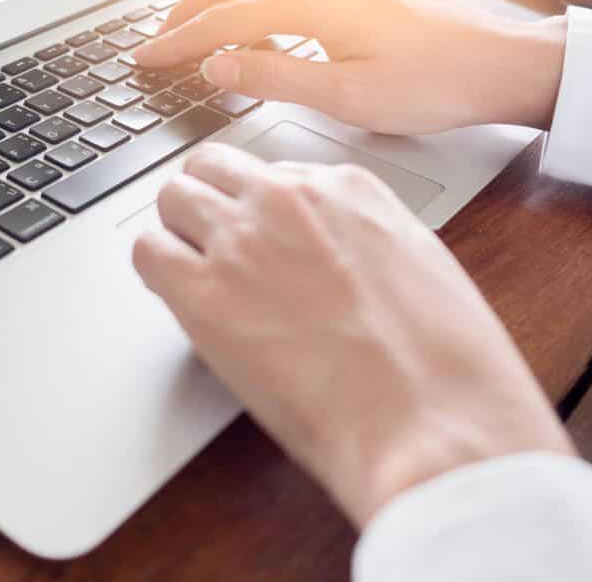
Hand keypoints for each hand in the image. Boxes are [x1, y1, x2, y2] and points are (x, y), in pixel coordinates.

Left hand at [133, 144, 574, 527]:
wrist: (431, 422)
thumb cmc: (443, 363)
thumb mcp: (420, 265)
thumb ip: (363, 239)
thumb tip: (329, 249)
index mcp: (347, 188)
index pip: (272, 173)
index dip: (260, 210)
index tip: (259, 235)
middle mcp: (288, 200)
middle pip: (213, 168)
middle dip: (210, 202)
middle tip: (213, 244)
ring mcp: (243, 241)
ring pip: (174, 198)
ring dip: (179, 230)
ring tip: (192, 271)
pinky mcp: (204, 295)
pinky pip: (148, 252)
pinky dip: (156, 268)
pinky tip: (177, 295)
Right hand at [134, 0, 566, 134]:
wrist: (499, 65)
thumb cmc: (433, 84)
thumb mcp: (347, 96)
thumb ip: (275, 77)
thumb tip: (218, 66)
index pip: (224, 19)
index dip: (178, 41)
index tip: (144, 58)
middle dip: (185, 10)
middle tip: (154, 40)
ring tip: (187, 27)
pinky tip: (247, 18)